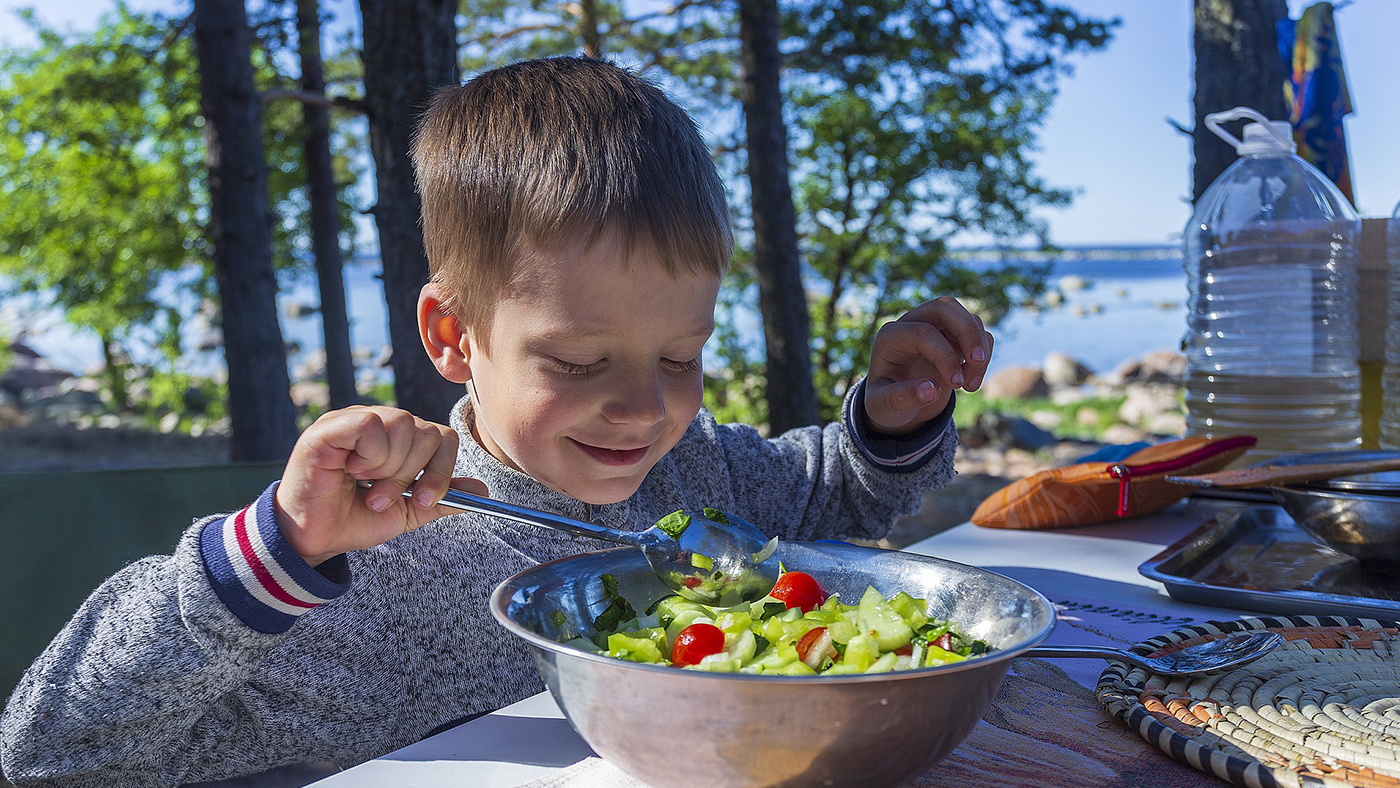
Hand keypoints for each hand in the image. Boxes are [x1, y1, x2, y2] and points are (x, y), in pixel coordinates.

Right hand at [274, 406, 486, 565]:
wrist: (314, 538)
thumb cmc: (354, 520)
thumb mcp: (408, 512)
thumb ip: (442, 497)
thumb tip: (482, 491)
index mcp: (400, 441)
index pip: (444, 437)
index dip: (441, 470)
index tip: (423, 499)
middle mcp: (381, 424)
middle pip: (428, 431)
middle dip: (412, 475)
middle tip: (382, 498)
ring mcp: (355, 420)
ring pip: (403, 424)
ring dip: (389, 469)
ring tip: (366, 487)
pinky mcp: (331, 427)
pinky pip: (371, 426)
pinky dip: (369, 455)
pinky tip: (350, 470)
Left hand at [864, 296, 992, 433]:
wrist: (895, 405)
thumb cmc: (885, 404)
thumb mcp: (883, 407)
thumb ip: (901, 399)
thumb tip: (932, 390)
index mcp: (890, 337)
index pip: (923, 332)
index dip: (944, 355)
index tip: (956, 384)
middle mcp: (912, 324)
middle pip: (945, 307)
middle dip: (968, 332)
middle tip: (978, 361)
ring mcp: (935, 328)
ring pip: (967, 318)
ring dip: (979, 349)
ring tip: (971, 386)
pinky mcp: (953, 338)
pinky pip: (978, 333)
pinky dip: (984, 355)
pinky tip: (971, 382)